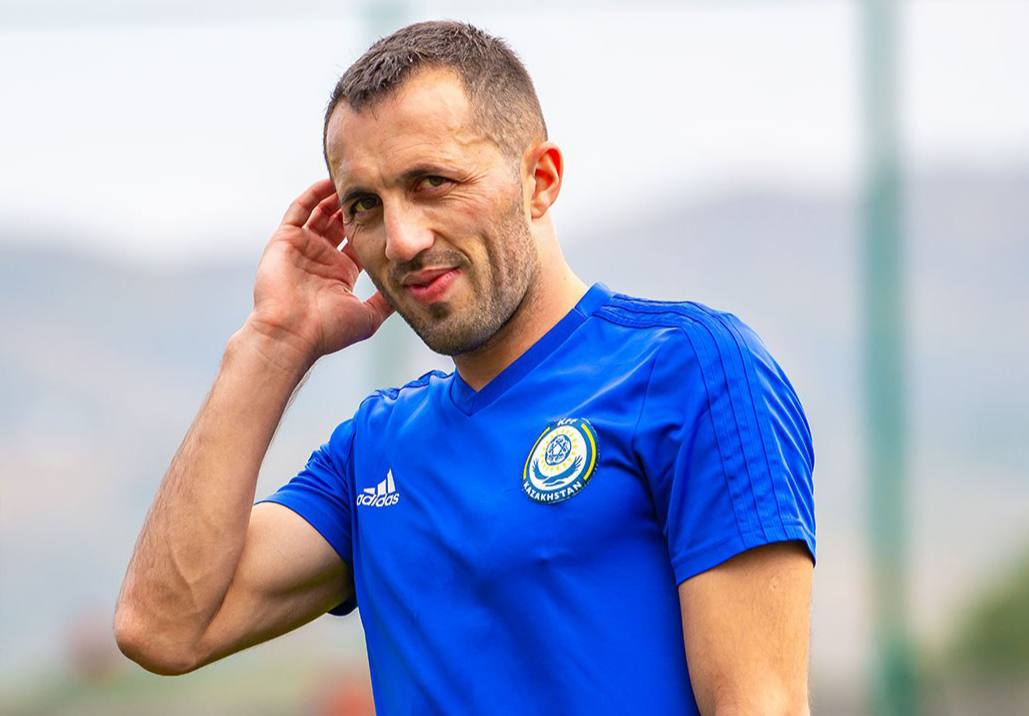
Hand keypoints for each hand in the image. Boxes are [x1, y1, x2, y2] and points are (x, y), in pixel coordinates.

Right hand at [246, 178, 392, 364]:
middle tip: (373, 187)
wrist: (292, 335)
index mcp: (340, 274)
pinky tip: (329, 181)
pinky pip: (299, 210)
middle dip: (355, 207)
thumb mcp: (368, 315)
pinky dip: (313, 195)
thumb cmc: (327, 331)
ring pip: (320, 213)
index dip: (372, 225)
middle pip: (340, 224)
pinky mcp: (285, 241)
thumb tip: (410, 288)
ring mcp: (302, 249)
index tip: (389, 209)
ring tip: (355, 180)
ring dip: (335, 197)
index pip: (358, 241)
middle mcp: (321, 258)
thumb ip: (387, 300)